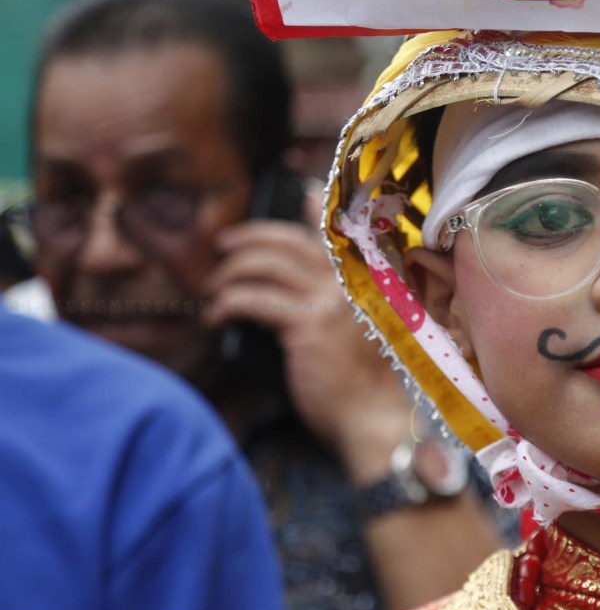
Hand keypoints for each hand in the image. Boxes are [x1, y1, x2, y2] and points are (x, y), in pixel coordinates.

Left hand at [206, 220, 411, 478]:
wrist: (374, 417)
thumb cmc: (365, 381)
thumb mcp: (363, 329)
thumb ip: (342, 298)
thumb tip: (307, 283)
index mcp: (367, 277)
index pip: (336, 230)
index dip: (316, 207)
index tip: (301, 193)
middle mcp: (352, 279)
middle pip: (291, 240)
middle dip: (251, 236)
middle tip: (224, 245)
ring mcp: (331, 299)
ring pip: (267, 264)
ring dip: (231, 272)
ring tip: (214, 287)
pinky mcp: (308, 325)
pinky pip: (255, 300)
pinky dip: (228, 303)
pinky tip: (217, 316)